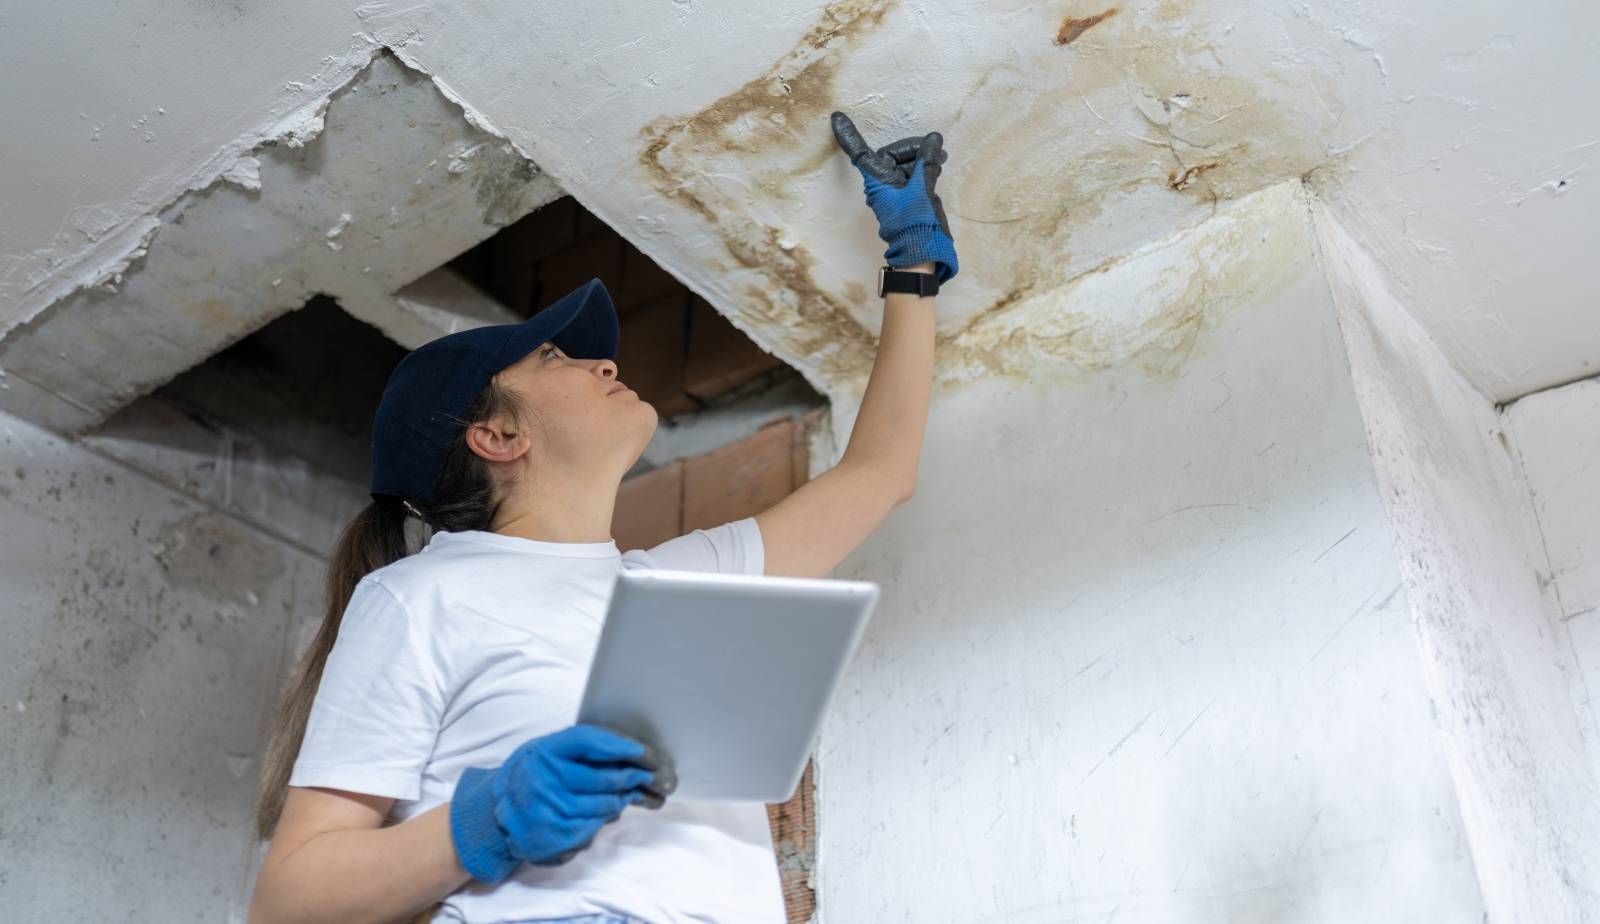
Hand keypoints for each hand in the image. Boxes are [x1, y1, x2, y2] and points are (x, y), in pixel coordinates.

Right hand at [449, 724, 675, 882]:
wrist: (494, 813)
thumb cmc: (532, 775)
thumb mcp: (546, 751)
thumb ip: (582, 750)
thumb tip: (632, 755)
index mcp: (544, 751)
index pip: (589, 743)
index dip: (621, 747)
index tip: (646, 752)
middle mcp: (544, 780)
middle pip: (604, 778)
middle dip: (634, 778)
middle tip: (653, 777)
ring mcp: (548, 811)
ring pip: (603, 806)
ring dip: (623, 801)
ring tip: (635, 795)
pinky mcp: (552, 837)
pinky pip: (591, 829)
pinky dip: (603, 820)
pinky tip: (608, 813)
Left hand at [831, 110, 958, 283]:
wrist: (922, 252)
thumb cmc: (915, 223)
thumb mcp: (922, 189)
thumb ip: (927, 163)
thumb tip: (933, 140)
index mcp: (878, 181)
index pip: (860, 152)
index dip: (849, 135)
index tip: (836, 118)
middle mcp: (883, 184)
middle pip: (892, 155)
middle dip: (913, 148)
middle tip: (934, 149)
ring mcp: (895, 191)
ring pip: (905, 164)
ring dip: (922, 158)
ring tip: (940, 158)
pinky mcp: (907, 197)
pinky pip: (912, 175)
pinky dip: (924, 168)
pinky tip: (937, 163)